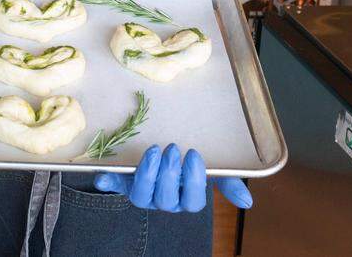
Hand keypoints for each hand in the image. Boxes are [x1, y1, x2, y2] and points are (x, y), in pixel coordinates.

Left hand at [93, 144, 252, 212]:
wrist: (162, 148)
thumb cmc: (190, 161)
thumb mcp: (212, 168)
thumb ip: (228, 182)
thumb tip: (247, 202)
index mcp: (185, 199)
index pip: (192, 201)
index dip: (192, 181)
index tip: (193, 154)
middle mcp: (164, 200)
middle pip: (166, 200)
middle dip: (169, 175)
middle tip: (170, 149)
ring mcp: (143, 192)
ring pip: (143, 197)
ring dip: (147, 175)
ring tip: (153, 151)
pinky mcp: (123, 181)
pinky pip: (114, 186)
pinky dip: (108, 181)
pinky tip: (104, 175)